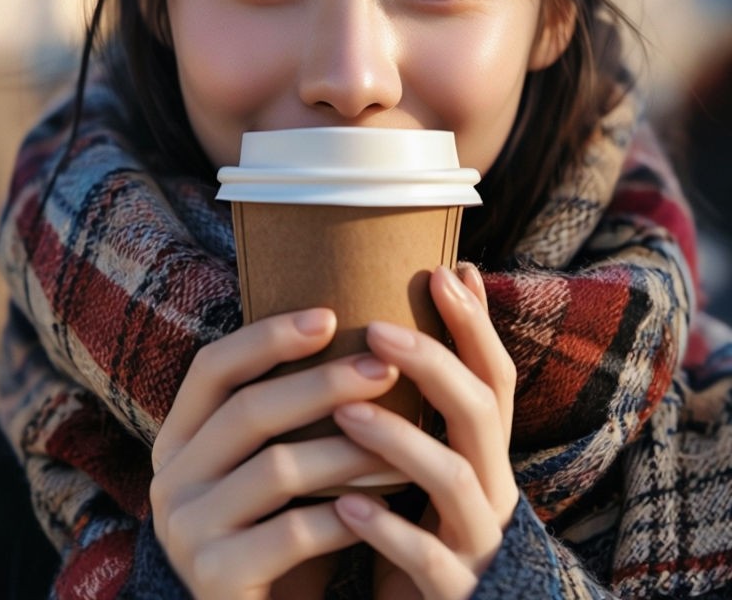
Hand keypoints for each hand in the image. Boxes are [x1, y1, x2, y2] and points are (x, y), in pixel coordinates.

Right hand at [150, 309, 399, 599]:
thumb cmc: (282, 528)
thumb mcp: (272, 462)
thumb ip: (290, 410)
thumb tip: (353, 329)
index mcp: (178, 440)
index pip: (213, 368)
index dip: (268, 337)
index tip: (329, 316)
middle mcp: (170, 481)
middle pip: (248, 411)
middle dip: (322, 383)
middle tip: (383, 367)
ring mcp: (186, 532)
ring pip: (276, 468)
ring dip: (348, 448)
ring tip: (405, 434)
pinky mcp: (214, 578)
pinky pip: (292, 533)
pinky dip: (346, 513)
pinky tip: (387, 502)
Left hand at [332, 264, 517, 599]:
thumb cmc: (425, 528)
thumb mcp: (435, 460)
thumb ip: (430, 405)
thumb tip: (401, 320)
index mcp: (486, 453)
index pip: (495, 376)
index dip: (476, 324)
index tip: (444, 271)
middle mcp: (492, 487)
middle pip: (482, 411)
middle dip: (434, 362)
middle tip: (375, 328)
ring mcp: (477, 540)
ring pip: (453, 478)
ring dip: (399, 438)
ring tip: (344, 408)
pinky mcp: (454, 591)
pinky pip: (427, 557)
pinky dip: (387, 528)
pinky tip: (344, 506)